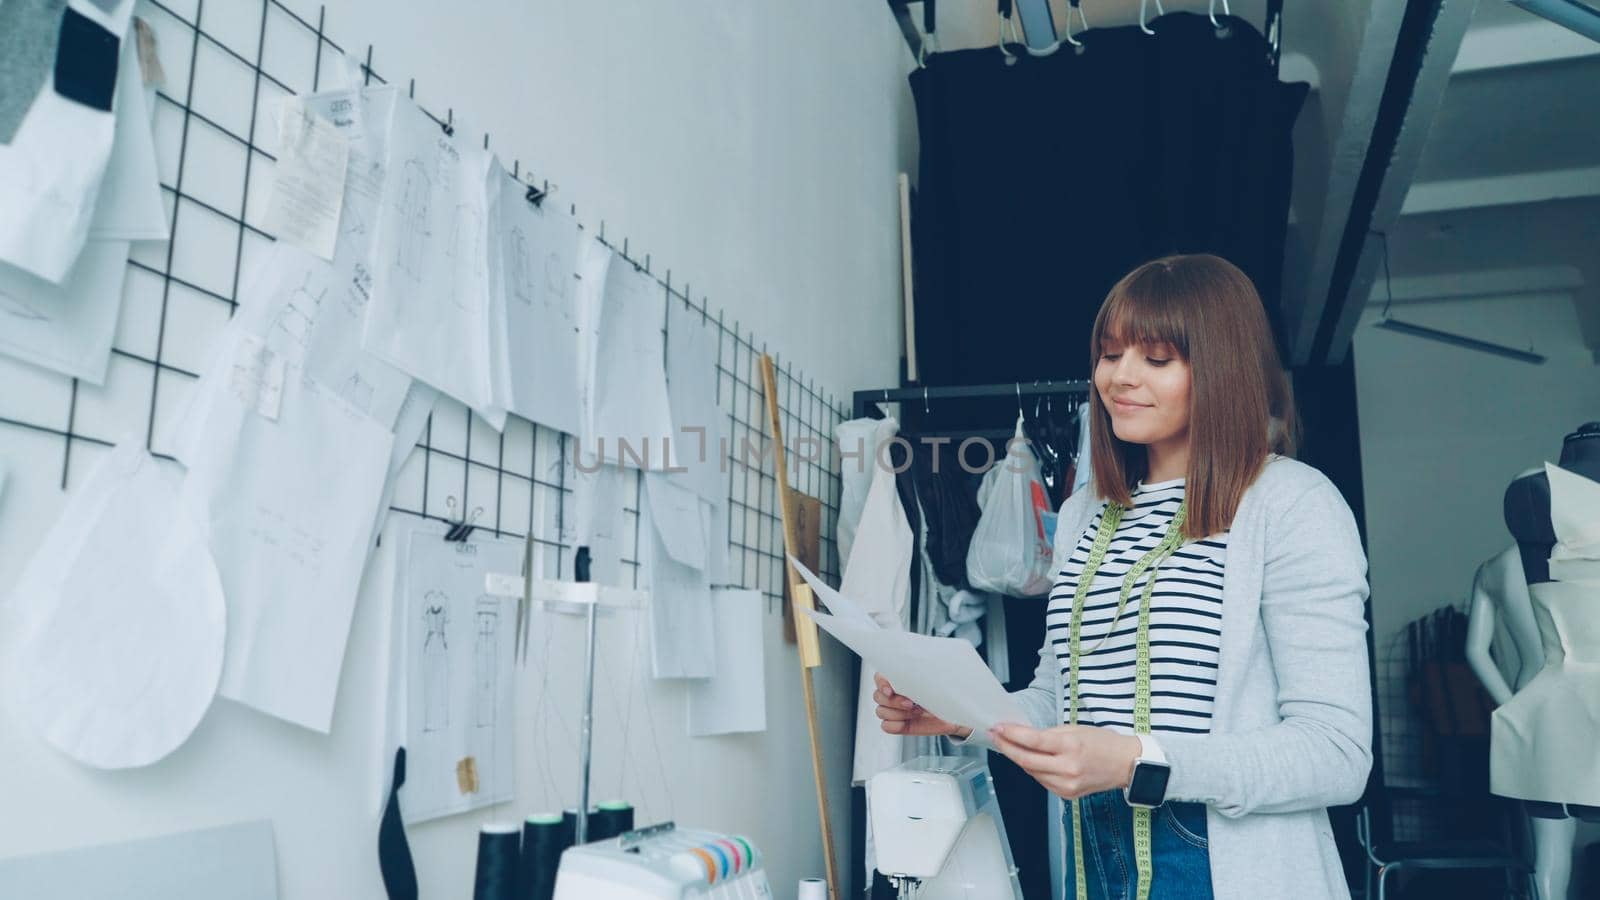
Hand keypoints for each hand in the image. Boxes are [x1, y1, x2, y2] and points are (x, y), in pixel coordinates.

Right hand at [872, 673, 970, 738]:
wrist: (953, 714)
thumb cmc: (943, 694)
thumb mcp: (934, 682)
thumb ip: (920, 677)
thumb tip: (913, 671)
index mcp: (898, 679)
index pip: (879, 678)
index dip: (882, 684)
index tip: (891, 691)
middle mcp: (892, 694)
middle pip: (877, 697)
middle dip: (894, 701)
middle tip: (912, 703)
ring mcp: (893, 710)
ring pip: (881, 711)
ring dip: (899, 713)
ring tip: (917, 712)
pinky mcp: (897, 725)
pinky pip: (886, 726)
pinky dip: (897, 725)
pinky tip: (909, 721)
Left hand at [989, 723, 1142, 799]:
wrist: (1126, 765)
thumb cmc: (1103, 743)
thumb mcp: (1076, 729)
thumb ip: (1049, 734)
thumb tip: (1023, 735)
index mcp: (1071, 747)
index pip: (1033, 741)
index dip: (1011, 734)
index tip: (998, 727)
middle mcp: (1068, 768)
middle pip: (1026, 760)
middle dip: (1006, 747)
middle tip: (995, 736)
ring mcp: (1067, 785)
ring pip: (1031, 772)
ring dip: (1018, 758)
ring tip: (1009, 745)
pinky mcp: (1067, 794)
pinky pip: (1041, 781)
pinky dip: (1033, 770)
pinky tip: (1030, 760)